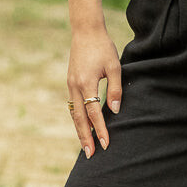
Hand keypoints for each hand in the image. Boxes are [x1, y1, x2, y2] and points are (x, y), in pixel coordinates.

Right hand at [67, 27, 121, 156]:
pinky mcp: (70, 83)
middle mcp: (75, 86)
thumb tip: (115, 110)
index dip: (100, 129)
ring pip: (73, 114)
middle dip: (85, 137)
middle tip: (90, 155)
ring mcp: (70, 85)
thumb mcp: (114, 66)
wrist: (85, 31)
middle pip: (79, 118)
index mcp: (86, 82)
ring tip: (86, 146)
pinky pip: (73, 106)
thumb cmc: (103, 47)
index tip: (106, 144)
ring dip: (80, 131)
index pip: (94, 112)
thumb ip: (115, 89)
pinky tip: (83, 127)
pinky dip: (77, 119)